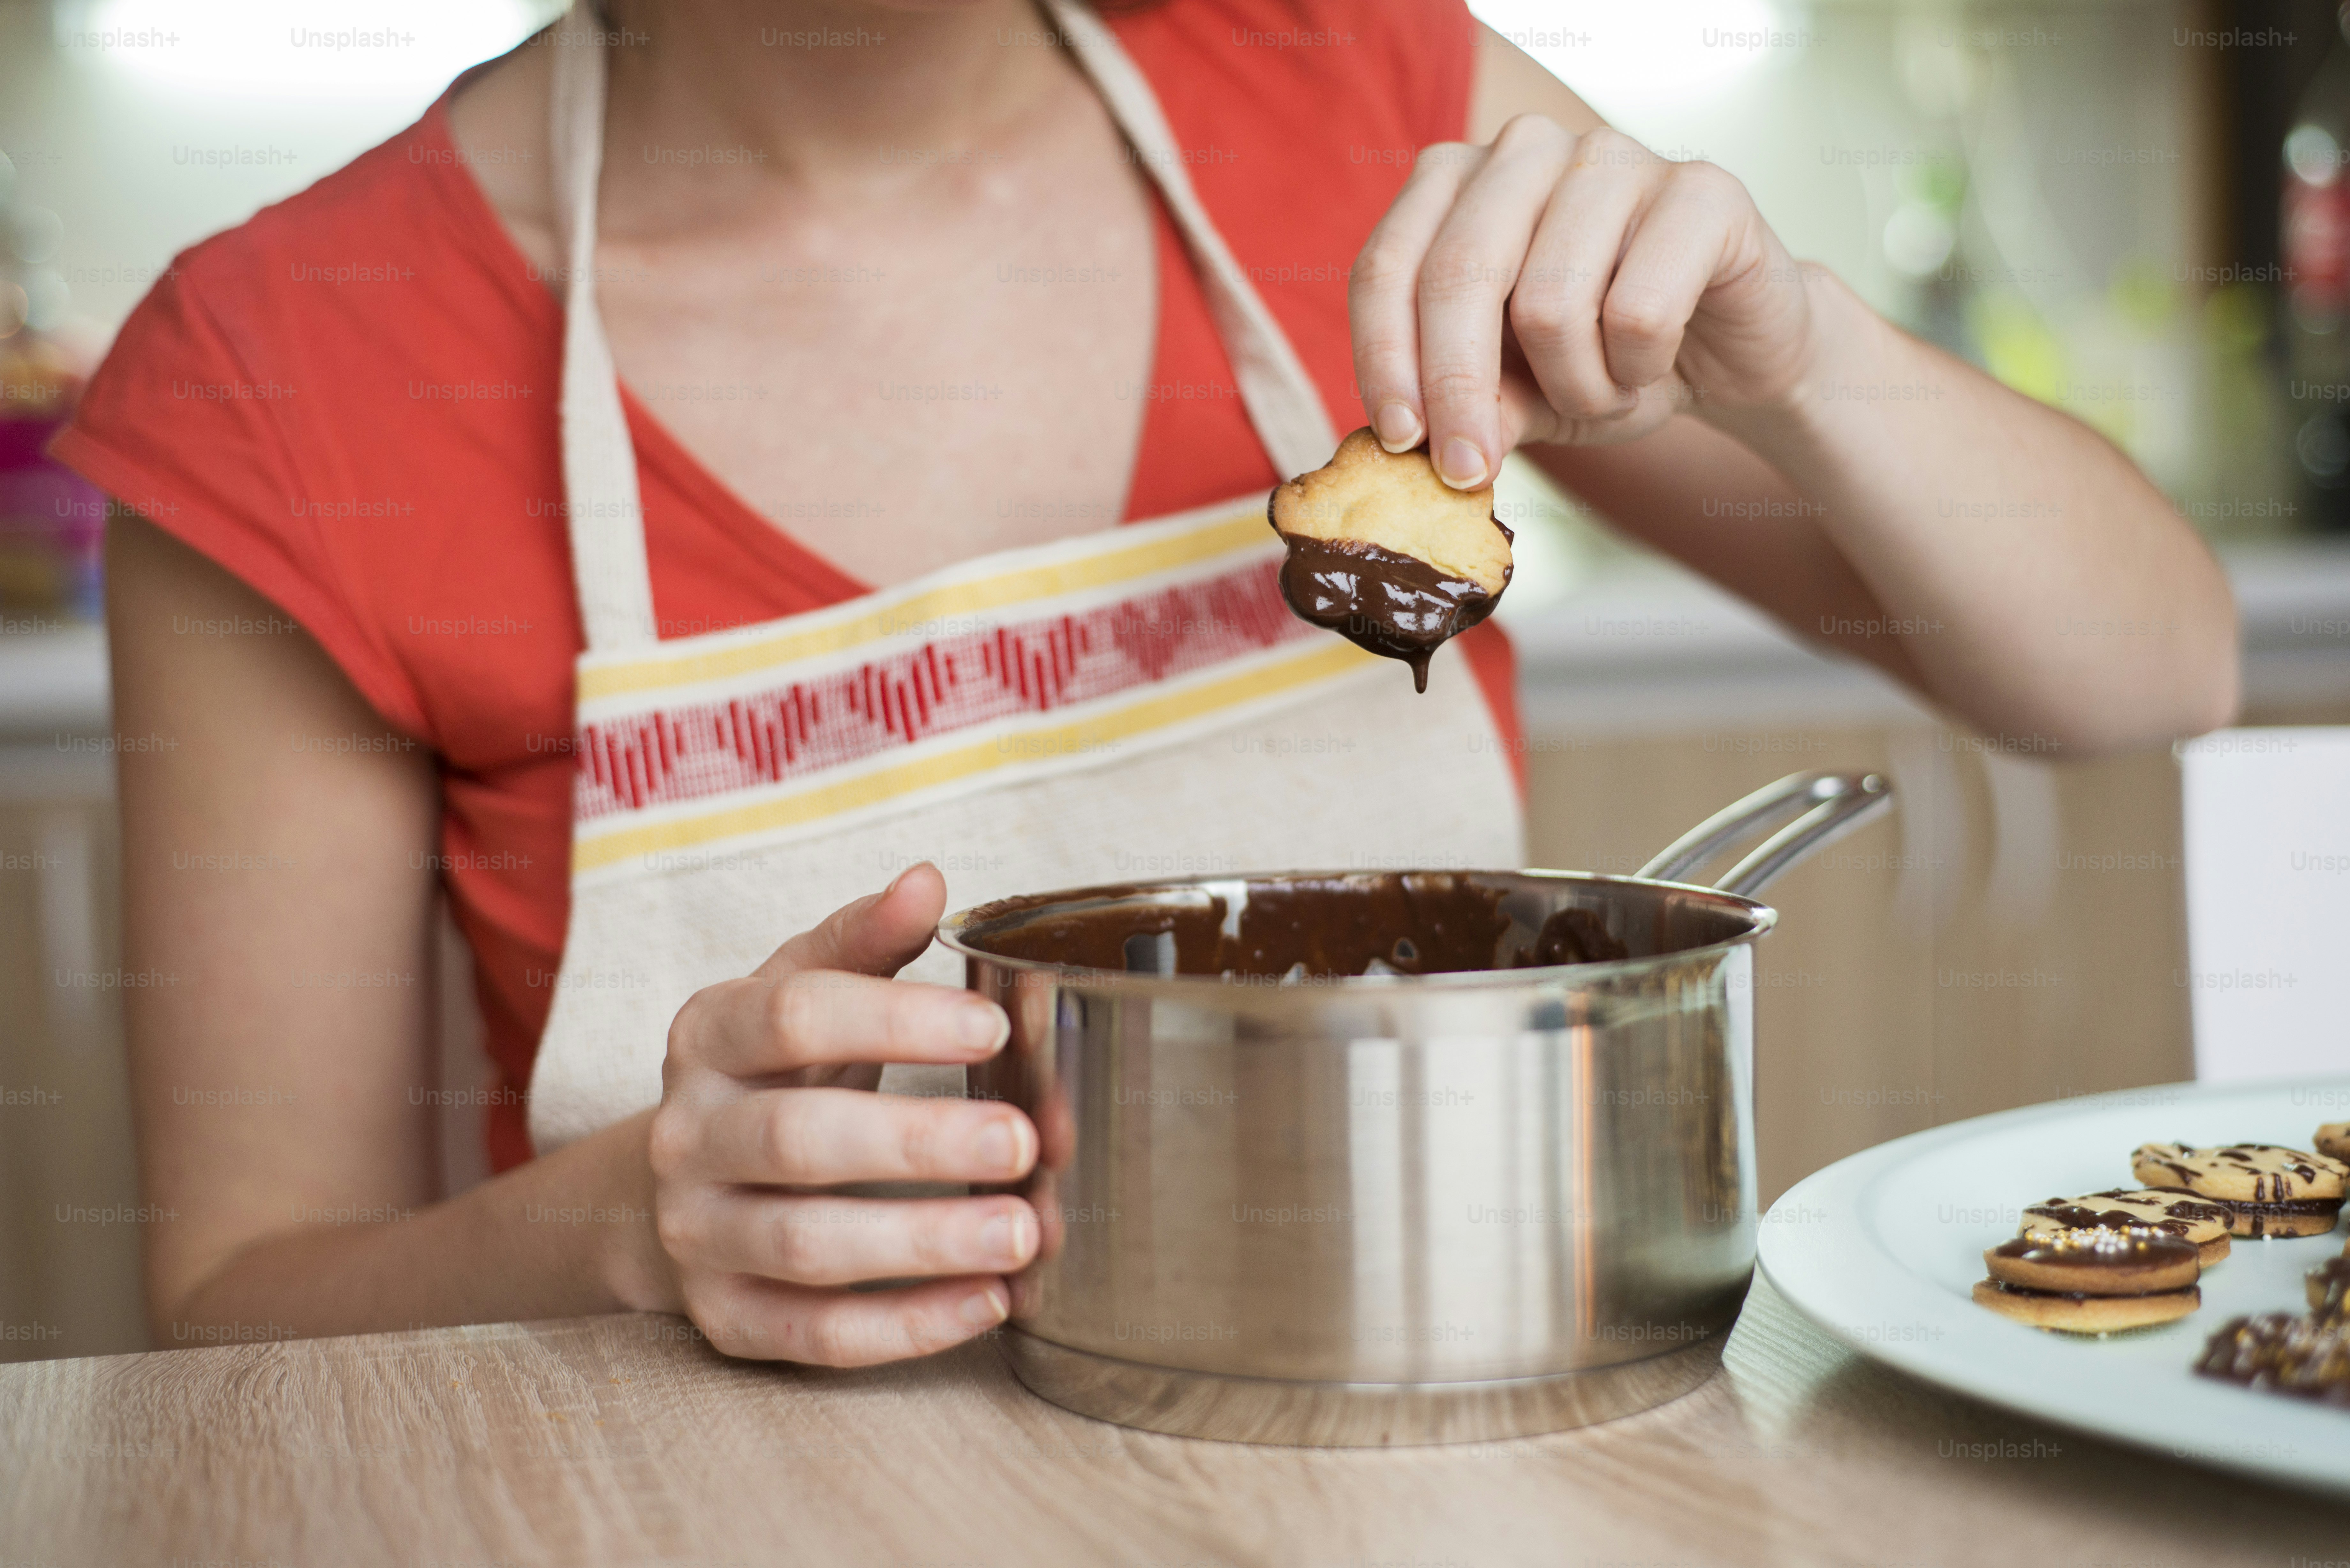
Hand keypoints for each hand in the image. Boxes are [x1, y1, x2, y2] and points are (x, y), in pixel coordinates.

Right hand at [643, 863, 1039, 1365]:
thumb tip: (927, 880)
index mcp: (709, 1035)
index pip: (795, 1017)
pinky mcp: (726, 1318)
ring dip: (922, 1244)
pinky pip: (815, 1335)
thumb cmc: (776, 1072)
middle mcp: (687, 1136)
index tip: (994, 1027)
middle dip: (918, 1143)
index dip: (896, 1020)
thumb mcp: (804, 989)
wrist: (685, 1184)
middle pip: (801, 1140)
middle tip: (1023, 1141)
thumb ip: (866, 940)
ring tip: (1024, 1232)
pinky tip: (990, 1301)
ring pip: (806, 1248)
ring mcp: (697, 1233)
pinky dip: (906, 1326)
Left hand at [1349, 116, 1819, 483]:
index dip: (1383, 361)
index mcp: (1461, 181)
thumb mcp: (1519, 394)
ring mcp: (1613, 156)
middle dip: (1457, 392)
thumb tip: (1416, 447)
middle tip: (1470, 469)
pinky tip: (1652, 363)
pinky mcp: (1701, 190)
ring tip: (1604, 391)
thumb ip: (1466, 406)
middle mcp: (1527, 148)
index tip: (1399, 443)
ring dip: (1574, 387)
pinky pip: (1638, 311)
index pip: (1387, 266)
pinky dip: (1637, 368)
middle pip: (1458, 275)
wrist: (1731, 349)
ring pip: (1549, 303)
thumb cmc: (1608, 357)